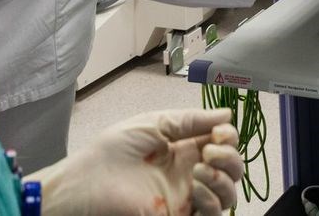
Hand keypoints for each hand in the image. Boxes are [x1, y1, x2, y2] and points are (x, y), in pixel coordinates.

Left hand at [31, 108, 242, 215]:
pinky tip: (196, 188)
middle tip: (212, 151)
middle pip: (231, 169)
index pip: (222, 143)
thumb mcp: (153, 124)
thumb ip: (189, 120)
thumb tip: (228, 114)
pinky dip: (213, 201)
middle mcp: (190, 173)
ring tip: (201, 170)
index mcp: (184, 148)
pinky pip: (212, 215)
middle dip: (231, 157)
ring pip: (228, 194)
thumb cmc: (112, 150)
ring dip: (224, 180)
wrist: (87, 183)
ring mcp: (187, 198)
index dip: (228, 136)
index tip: (220, 131)